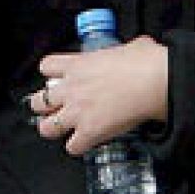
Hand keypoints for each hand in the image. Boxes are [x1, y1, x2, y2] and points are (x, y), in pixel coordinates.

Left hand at [27, 36, 167, 155]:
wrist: (156, 81)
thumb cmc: (147, 63)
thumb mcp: (130, 46)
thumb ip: (123, 51)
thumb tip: (136, 50)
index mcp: (78, 65)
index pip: (46, 67)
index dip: (50, 75)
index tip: (57, 80)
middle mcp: (71, 88)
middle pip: (38, 101)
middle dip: (44, 107)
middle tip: (56, 109)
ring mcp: (77, 112)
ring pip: (46, 128)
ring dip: (54, 129)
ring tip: (64, 130)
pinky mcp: (89, 132)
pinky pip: (72, 147)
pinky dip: (77, 147)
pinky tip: (85, 143)